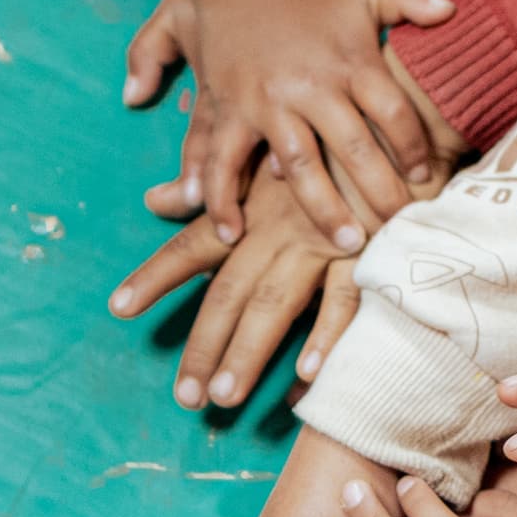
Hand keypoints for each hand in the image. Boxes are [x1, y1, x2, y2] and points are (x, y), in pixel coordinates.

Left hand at [108, 166, 360, 411]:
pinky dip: (326, 335)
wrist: (398, 120)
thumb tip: (154, 199)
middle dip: (204, 344)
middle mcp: (277, 228)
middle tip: (185, 395)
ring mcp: (322, 241)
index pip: (191, 247)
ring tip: (224, 396)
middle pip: (229, 292)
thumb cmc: (330, 141)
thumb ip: (210, 185)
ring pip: (276, 303)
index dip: (154, 277)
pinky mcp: (368, 250)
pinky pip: (344, 299)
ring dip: (249, 351)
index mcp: (250, 207)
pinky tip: (308, 373)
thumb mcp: (265, 155)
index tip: (118, 308)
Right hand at [122, 0, 450, 248]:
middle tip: (398, 230)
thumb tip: (452, 10)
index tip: (429, 175)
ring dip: (322, 208)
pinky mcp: (231, 109)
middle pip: (354, 148)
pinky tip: (233, 234)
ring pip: (299, 165)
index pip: (393, 111)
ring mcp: (268, 101)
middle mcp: (311, 85)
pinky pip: (225, 161)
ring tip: (347, 244)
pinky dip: (223, 198)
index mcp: (350, 61)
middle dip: (379, 193)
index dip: (415, 146)